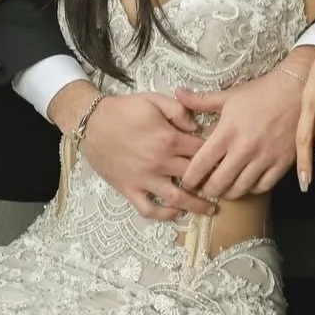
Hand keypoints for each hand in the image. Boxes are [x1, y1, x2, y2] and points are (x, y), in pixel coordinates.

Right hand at [78, 92, 218, 221]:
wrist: (90, 123)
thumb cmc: (123, 110)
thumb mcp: (153, 100)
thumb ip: (179, 110)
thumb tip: (197, 127)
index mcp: (169, 138)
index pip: (203, 150)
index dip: (217, 155)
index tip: (224, 159)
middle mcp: (160, 162)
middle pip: (196, 176)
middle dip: (213, 181)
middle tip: (224, 185)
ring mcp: (145, 178)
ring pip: (178, 198)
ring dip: (197, 206)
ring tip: (211, 209)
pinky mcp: (130, 189)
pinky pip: (149, 209)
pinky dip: (164, 215)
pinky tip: (176, 212)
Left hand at [173, 53, 314, 198]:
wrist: (296, 91)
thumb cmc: (260, 92)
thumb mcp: (229, 96)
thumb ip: (201, 100)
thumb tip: (178, 93)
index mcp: (227, 132)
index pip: (201, 163)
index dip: (190, 178)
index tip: (186, 182)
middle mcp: (244, 149)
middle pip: (219, 183)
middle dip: (207, 190)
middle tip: (203, 190)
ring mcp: (264, 158)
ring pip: (240, 189)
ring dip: (228, 193)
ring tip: (222, 190)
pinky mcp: (281, 163)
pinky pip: (263, 186)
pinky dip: (251, 189)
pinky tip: (245, 183)